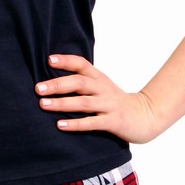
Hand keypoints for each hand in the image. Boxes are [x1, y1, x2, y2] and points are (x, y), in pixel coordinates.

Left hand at [35, 54, 161, 144]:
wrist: (145, 116)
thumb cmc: (115, 102)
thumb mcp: (101, 87)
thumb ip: (83, 82)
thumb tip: (52, 81)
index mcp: (99, 78)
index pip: (82, 65)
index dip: (66, 61)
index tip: (49, 60)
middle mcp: (103, 89)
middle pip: (80, 82)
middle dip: (57, 85)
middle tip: (38, 88)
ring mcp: (109, 105)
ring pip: (84, 102)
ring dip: (62, 103)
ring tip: (43, 105)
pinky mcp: (113, 122)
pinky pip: (92, 122)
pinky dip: (75, 124)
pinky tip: (60, 125)